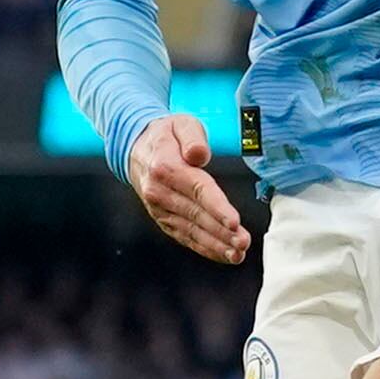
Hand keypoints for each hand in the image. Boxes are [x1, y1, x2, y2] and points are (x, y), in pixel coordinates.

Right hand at [124, 112, 250, 265]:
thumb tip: (199, 155)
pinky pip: (185, 236)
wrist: (136, 149)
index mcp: (165, 166)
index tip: (234, 222)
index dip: (217, 207)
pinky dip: (205, 248)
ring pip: (191, 230)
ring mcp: (159, 209)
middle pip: (196, 215)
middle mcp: (159, 192)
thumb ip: (193, 137)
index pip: (196, 189)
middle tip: (243, 243)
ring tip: (238, 255)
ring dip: (215, 245)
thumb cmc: (167, 135)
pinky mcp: (163, 219)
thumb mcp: (181, 123)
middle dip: (221, 232)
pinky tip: (223, 255)